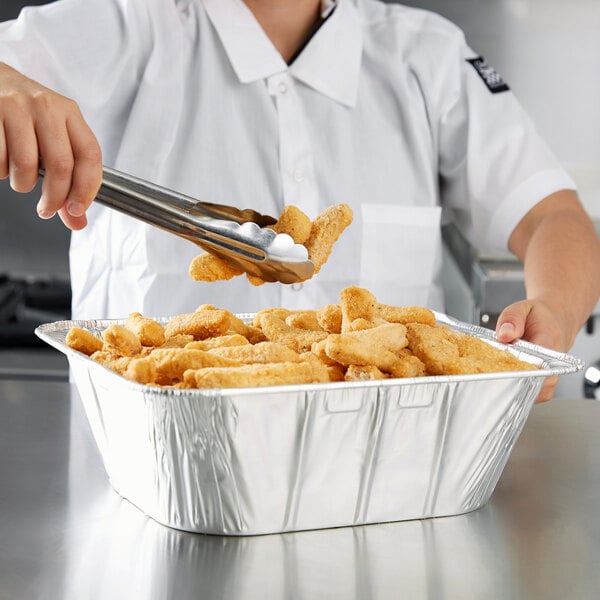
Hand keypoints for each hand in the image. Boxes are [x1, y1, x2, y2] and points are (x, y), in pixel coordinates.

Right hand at [0, 62, 101, 229]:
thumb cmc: (29, 118)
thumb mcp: (55, 140)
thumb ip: (69, 181)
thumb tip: (77, 221)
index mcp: (70, 113)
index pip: (90, 155)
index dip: (86, 189)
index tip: (77, 210)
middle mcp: (46, 106)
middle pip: (61, 165)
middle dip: (55, 197)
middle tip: (47, 209)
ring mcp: (16, 107)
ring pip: (25, 165)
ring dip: (22, 185)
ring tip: (19, 179)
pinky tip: (2, 162)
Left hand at [495, 299, 568, 402]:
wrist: (555, 322)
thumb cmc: (538, 318)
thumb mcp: (521, 308)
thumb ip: (511, 319)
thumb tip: (504, 334)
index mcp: (549, 341)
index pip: (536, 362)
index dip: (515, 368)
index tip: (498, 369)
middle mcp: (555, 364)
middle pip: (532, 382)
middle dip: (508, 379)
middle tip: (488, 373)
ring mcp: (551, 378)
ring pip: (531, 392)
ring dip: (510, 386)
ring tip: (494, 374)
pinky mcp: (545, 386)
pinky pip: (530, 394)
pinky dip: (514, 389)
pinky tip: (503, 378)